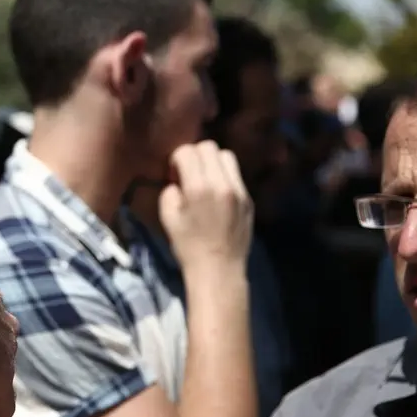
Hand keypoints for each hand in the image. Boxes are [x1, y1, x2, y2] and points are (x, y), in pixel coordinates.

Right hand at [159, 141, 251, 273]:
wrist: (219, 269)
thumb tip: (178, 181)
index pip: (188, 151)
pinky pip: (236, 175)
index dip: (176, 159)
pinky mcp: (249, 198)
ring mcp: (239, 190)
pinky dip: (224, 177)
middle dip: (195, 155)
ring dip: (212, 162)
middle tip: (189, 174)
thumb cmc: (188, 246)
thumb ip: (170, 191)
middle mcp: (222, 183)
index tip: (174, 174)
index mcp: (199, 187)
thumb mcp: (168, 218)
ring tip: (205, 180)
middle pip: (209, 147)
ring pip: (227, 156)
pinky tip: (217, 195)